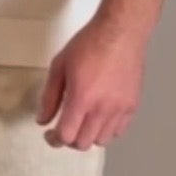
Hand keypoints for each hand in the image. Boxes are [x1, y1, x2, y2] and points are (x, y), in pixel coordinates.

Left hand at [37, 14, 147, 149]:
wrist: (121, 31)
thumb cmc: (89, 44)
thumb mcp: (59, 66)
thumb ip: (49, 96)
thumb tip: (42, 120)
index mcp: (82, 99)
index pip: (66, 136)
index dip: (54, 139)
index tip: (49, 133)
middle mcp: (103, 108)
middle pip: (83, 143)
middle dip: (69, 139)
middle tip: (64, 127)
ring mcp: (120, 108)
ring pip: (101, 140)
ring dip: (88, 135)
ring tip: (82, 120)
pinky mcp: (132, 105)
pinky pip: (118, 130)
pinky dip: (106, 129)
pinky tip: (99, 115)